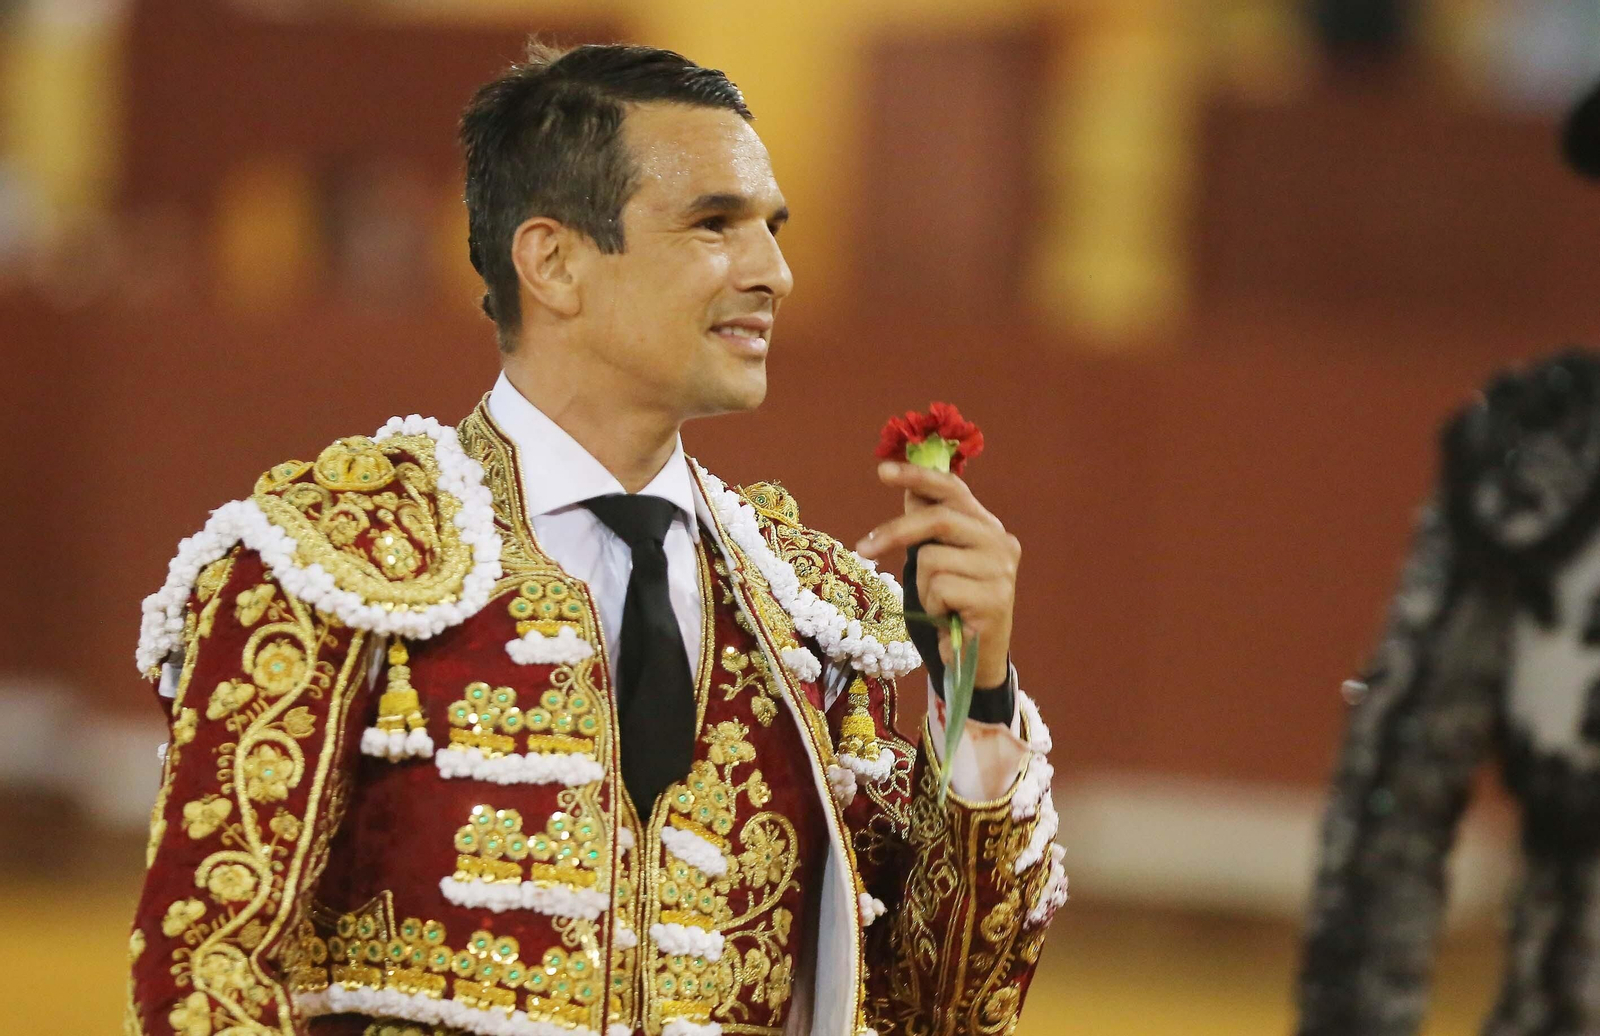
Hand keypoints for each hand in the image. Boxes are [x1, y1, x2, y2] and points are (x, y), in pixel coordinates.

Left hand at [855, 460, 1018, 687]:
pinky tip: (948, 617)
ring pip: (932, 559)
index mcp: (987, 526)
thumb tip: (909, 489)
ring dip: (921, 586)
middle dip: (894, 532)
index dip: (917, 476)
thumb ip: (929, 527)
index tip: (883, 471)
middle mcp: (1000, 541)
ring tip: (938, 604)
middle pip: (937, 519)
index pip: (952, 489)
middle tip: (863, 549)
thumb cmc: (952, 606)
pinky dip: (932, 607)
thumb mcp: (938, 560)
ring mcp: (1001, 570)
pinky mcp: (994, 598)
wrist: (975, 659)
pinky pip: (939, 589)